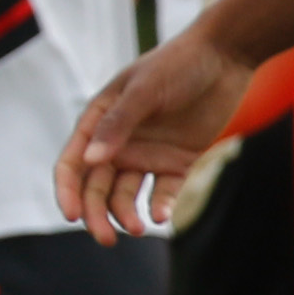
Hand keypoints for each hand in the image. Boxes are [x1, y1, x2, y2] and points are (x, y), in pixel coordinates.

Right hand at [58, 33, 261, 242]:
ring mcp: (148, 153)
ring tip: (139, 228)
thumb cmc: (177, 64)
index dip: (68, 192)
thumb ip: (118, 125)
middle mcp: (119, 143)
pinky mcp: (178, 161)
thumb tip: (90, 161)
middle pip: (97, 187)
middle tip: (107, 238)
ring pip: (127, 194)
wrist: (226, 55)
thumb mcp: (144, 90)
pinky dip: (161, 206)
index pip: (73, 164)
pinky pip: (165, 191)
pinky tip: (162, 216)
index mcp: (99, 123)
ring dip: (127, 213)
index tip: (72, 216)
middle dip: (97, 215)